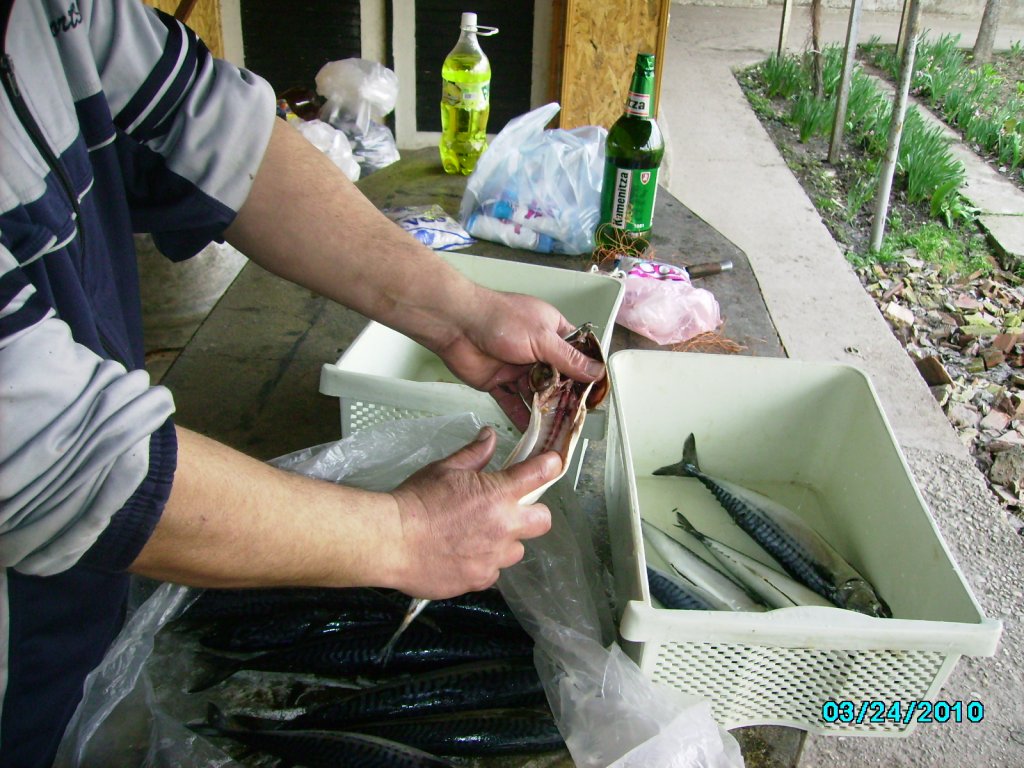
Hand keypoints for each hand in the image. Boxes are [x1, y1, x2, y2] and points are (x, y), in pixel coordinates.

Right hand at [387, 427, 557, 597]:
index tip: (551, 465)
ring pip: (516, 550)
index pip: (539, 475)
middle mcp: (503, 527)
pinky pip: (493, 571)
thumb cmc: (415, 500)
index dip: (549, 467)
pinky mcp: (480, 579)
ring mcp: (493, 557)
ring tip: (477, 536)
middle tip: (509, 511)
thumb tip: (490, 436)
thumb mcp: (445, 469)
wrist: (390, 540)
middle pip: (543, 521)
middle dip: (531, 514)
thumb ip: (474, 454)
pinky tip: (461, 554)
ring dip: (504, 542)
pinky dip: (483, 563)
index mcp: (497, 494)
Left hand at [436, 289, 606, 430]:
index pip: (577, 355)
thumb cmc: (500, 319)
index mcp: (552, 331)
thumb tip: (596, 371)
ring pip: (536, 394)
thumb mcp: (543, 338)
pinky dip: (520, 416)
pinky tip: (532, 432)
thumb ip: (569, 359)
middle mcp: (537, 350)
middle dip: (565, 398)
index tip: (595, 395)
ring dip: (544, 411)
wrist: (457, 325)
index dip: (586, 375)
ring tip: (557, 430)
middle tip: (576, 419)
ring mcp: (517, 367)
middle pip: (558, 379)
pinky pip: (512, 402)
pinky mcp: (498, 381)